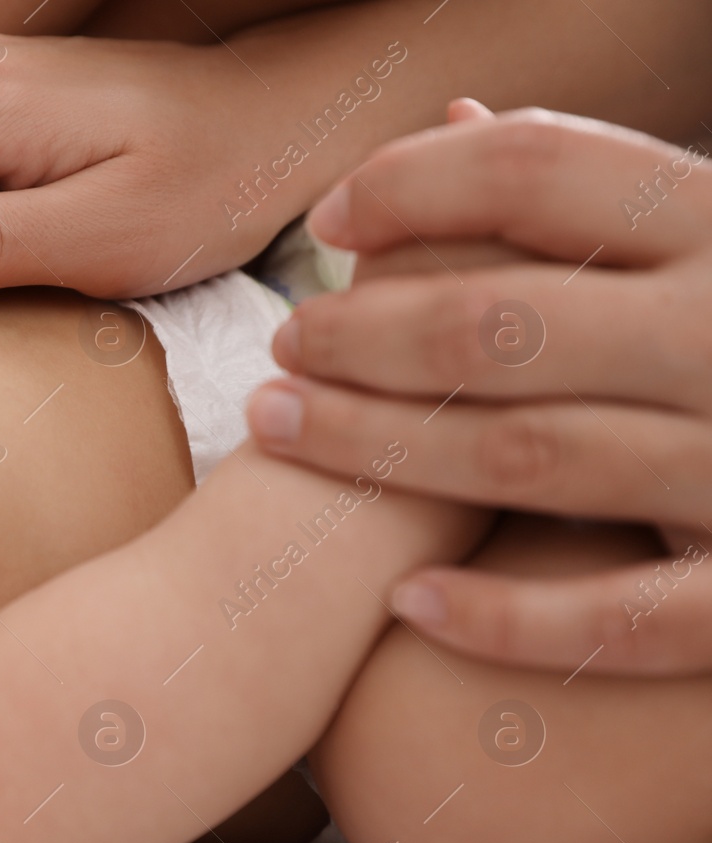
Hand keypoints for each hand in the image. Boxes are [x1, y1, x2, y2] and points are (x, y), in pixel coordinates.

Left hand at [247, 102, 711, 674]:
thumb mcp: (711, 238)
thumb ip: (596, 192)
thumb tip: (455, 121)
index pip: (541, 170)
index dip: (412, 184)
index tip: (330, 221)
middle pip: (501, 322)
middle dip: (363, 332)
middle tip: (283, 342)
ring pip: (529, 456)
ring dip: (377, 446)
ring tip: (275, 425)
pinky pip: (622, 620)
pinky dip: (506, 617)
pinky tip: (405, 600)